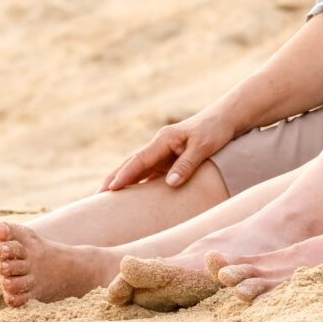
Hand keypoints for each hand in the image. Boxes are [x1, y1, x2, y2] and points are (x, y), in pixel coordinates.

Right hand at [103, 105, 238, 191]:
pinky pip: (150, 174)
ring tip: (106, 202)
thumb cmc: (215, 130)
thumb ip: (187, 164)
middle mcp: (159, 146)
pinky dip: (139, 185)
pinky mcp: (169, 160)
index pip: (139, 160)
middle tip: (96, 199)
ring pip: (138, 170)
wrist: (226, 119)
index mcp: (163, 140)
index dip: (125, 175)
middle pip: (131, 164)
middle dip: (114, 180)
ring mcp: (163, 153)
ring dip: (123, 183)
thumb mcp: (204, 146)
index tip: (111, 189)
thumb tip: (170, 184)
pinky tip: (132, 199)